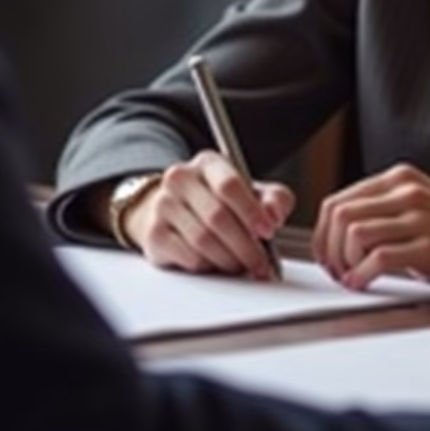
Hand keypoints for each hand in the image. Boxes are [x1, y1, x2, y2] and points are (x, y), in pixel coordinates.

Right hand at [124, 150, 293, 280]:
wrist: (173, 210)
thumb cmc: (218, 201)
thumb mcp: (251, 193)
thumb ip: (273, 199)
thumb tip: (275, 215)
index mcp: (208, 163)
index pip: (229, 184)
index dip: (252, 211)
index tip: (268, 231)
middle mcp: (181, 178)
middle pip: (217, 217)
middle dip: (245, 246)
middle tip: (260, 263)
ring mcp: (163, 205)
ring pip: (203, 241)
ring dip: (229, 260)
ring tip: (240, 265)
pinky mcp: (154, 233)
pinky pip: (188, 258)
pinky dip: (209, 267)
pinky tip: (217, 264)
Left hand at [311, 163, 429, 295]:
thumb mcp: (421, 207)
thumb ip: (386, 209)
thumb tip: (343, 233)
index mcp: (400, 179)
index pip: (339, 200)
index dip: (323, 232)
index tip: (326, 255)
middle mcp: (406, 191)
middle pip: (340, 214)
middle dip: (329, 248)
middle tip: (336, 271)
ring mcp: (418, 217)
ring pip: (354, 232)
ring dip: (344, 262)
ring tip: (351, 278)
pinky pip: (379, 257)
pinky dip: (362, 274)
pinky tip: (364, 283)